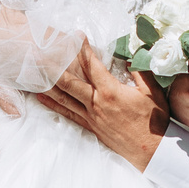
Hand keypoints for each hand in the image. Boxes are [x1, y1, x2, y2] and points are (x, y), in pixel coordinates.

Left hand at [36, 40, 168, 168]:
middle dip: (54, 67)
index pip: (93, 66)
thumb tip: (130, 57)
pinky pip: (68, 113)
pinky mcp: (91, 126)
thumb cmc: (154, 121)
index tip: (77, 37)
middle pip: (70, 82)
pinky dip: (54, 105)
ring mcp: (91, 116)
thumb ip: (140, 72)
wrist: (151, 150)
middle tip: (39, 55)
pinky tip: (42, 97)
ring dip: (49, 84)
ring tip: (34, 73)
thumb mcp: (152, 92)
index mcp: (111, 92)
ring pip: (65, 98)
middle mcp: (97, 103)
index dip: (83, 50)